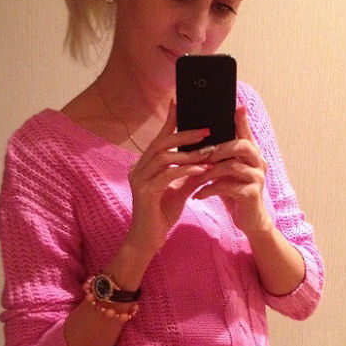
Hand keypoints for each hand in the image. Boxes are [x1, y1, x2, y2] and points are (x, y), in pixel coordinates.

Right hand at [125, 101, 216, 254]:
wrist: (148, 240)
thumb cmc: (161, 215)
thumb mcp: (179, 190)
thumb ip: (189, 174)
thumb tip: (206, 159)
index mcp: (144, 166)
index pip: (158, 139)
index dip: (169, 122)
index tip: (180, 104)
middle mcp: (138, 169)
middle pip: (160, 143)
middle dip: (184, 135)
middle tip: (206, 130)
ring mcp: (139, 180)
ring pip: (163, 157)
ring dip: (188, 153)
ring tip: (208, 152)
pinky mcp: (144, 193)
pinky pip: (167, 175)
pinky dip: (185, 170)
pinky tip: (200, 170)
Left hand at [192, 106, 270, 234]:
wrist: (249, 220)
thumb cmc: (235, 193)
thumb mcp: (227, 172)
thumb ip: (220, 156)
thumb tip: (201, 139)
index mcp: (253, 154)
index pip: (246, 133)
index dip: (241, 120)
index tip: (236, 106)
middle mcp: (258, 162)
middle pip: (240, 145)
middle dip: (217, 148)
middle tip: (198, 155)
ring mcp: (257, 178)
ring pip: (231, 166)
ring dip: (208, 171)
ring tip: (193, 177)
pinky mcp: (251, 194)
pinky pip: (227, 186)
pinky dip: (209, 189)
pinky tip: (197, 194)